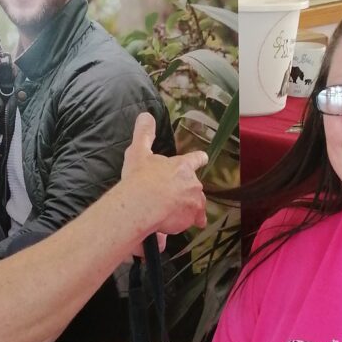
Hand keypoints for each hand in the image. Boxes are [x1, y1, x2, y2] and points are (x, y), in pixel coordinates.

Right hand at [114, 113, 207, 237]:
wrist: (143, 204)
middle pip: (195, 186)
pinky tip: (171, 226)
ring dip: (188, 208)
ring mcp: (194, 202)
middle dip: (186, 191)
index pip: (196, 159)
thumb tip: (145, 115)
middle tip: (170, 196)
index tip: (203, 158)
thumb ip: (144, 134)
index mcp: (182, 166)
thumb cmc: (140, 177)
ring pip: (196, 205)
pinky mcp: (191, 219)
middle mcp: (193, 183)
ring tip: (173, 213)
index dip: (199, 159)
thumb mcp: (138, 152)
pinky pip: (190, 222)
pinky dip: (182, 224)